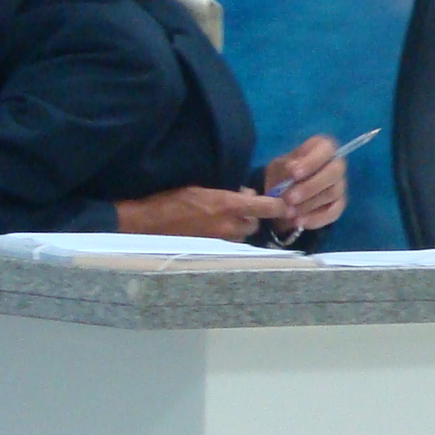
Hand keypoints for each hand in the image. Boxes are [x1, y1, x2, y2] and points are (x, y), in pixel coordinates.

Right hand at [115, 186, 290, 240]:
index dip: (278, 206)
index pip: (264, 207)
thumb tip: (245, 193)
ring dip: (242, 226)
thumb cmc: (173, 200)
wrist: (148, 223)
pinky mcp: (212, 247)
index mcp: (228, 205)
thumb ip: (227, 192)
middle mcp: (229, 225)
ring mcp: (221, 239)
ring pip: (243, 234)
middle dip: (255, 216)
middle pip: (255, 224)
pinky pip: (230, 241)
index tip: (285, 204)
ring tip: (231, 216)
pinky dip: (230, 234)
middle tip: (245, 205)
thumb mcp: (202, 187)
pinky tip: (219, 226)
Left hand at [262, 136, 349, 235]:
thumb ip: (284, 167)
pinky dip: (316, 219)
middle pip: (334, 172)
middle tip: (288, 199)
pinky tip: (299, 223)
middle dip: (310, 187)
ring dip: (309, 204)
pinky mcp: (339, 205)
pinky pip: (333, 212)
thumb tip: (292, 169)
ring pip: (332, 193)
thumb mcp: (277, 168)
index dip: (312, 161)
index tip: (293, 174)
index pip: (326, 148)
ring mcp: (340, 185)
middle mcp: (336, 164)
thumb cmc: (282, 175)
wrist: (282, 196)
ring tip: (288, 213)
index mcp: (322, 148)